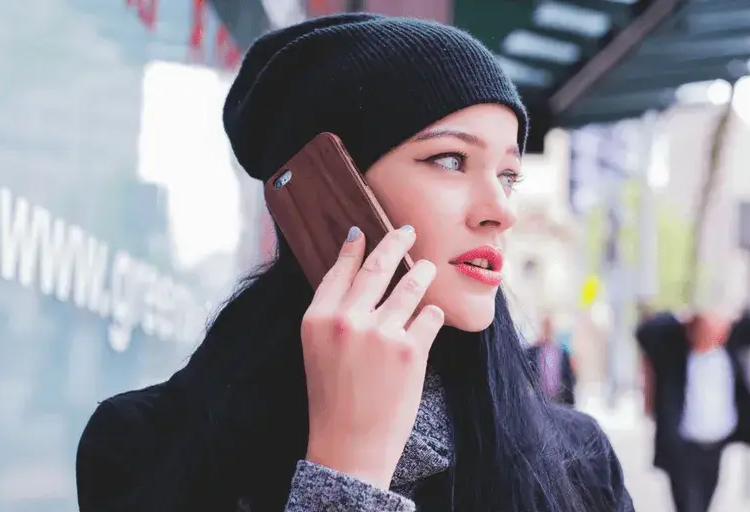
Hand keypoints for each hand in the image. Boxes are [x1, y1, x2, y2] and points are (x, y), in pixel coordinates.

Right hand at [301, 225, 443, 489]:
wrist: (349, 445)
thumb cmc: (333, 399)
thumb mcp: (317, 350)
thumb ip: (333, 313)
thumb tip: (354, 268)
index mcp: (317, 319)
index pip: (340, 270)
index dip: (354, 248)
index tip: (365, 232)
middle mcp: (346, 320)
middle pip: (378, 266)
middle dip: (396, 242)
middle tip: (407, 231)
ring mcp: (379, 333)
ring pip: (411, 285)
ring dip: (421, 273)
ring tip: (427, 269)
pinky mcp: (409, 349)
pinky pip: (430, 315)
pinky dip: (432, 314)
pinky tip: (429, 317)